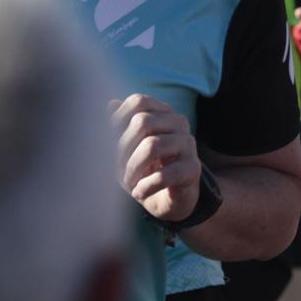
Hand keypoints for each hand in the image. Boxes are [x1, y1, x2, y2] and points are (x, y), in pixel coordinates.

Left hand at [112, 93, 201, 223]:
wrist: (168, 198)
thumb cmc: (143, 169)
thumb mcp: (124, 148)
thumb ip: (118, 125)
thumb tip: (110, 104)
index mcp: (163, 112)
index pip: (138, 102)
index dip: (117, 122)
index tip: (107, 146)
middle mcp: (179, 123)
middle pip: (142, 122)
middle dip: (121, 149)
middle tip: (116, 171)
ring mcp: (188, 144)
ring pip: (152, 146)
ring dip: (132, 169)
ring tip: (128, 184)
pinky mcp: (192, 168)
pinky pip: (164, 174)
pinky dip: (145, 186)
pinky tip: (139, 192)